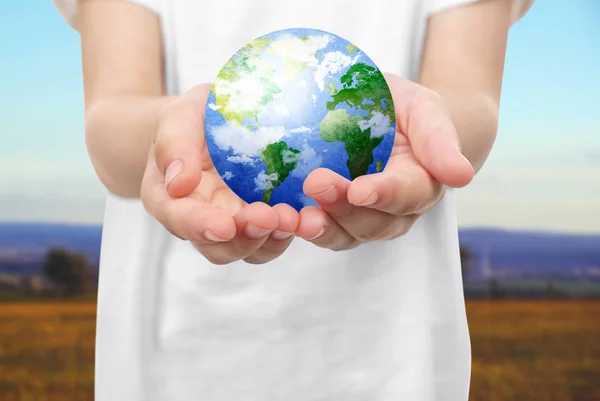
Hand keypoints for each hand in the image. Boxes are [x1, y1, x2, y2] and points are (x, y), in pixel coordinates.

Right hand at [140, 85, 298, 264]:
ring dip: (270, 240)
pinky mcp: (262, 219)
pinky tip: (305, 215)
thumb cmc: (193, 119)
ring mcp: (234, 223)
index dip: (200, 227)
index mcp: (170, 199)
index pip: (180, 220)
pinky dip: (289, 231)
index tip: (224, 225)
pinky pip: (274, 236)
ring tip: (290, 218)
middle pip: (217, 249)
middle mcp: (201, 221)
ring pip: (250, 250)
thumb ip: (174, 145)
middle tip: (267, 217)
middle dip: (243, 239)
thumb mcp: (179, 118)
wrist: (217, 122)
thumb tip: (179, 184)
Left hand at [296, 74, 473, 249]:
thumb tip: (461, 176)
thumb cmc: (401, 108)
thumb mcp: (423, 107)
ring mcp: (364, 217)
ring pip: (348, 236)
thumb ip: (439, 137)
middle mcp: (395, 209)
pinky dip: (306, 229)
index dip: (386, 195)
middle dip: (346, 209)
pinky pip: (324, 231)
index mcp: (421, 181)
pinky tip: (285, 220)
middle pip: (375, 223)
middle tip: (317, 184)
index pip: (408, 194)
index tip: (362, 189)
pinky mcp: (335, 217)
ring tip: (299, 219)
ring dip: (324, 229)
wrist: (378, 115)